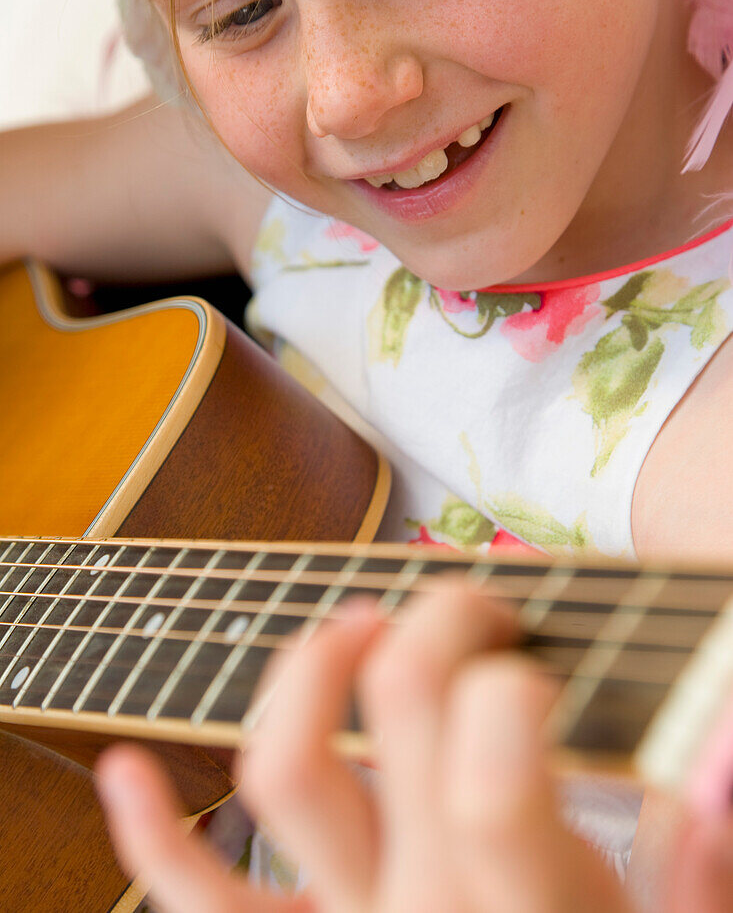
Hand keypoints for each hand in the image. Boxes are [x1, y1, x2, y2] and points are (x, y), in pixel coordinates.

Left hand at [96, 580, 732, 912]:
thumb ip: (701, 873)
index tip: (536, 665)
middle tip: (479, 606)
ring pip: (288, 771)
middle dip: (441, 618)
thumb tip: (719, 757)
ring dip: (307, 670)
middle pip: (400, 707)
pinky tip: (119, 770)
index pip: (497, 767)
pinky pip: (201, 906)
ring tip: (351, 627)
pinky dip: (149, 836)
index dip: (510, 684)